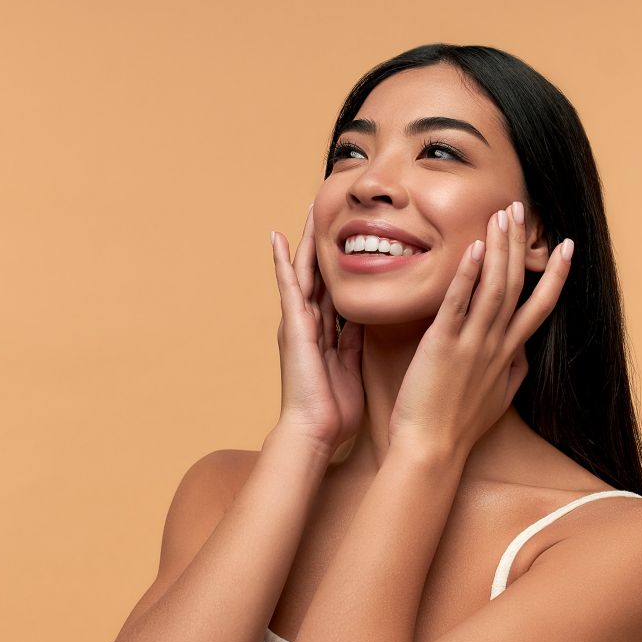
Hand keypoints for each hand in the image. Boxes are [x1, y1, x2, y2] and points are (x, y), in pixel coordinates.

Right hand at [270, 206, 364, 452]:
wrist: (315, 431)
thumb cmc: (334, 409)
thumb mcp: (351, 367)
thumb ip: (353, 343)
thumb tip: (363, 321)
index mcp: (325, 333)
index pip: (335, 290)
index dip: (342, 264)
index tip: (351, 239)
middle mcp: (309, 323)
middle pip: (318, 274)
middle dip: (323, 244)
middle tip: (328, 211)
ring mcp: (298, 323)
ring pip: (304, 272)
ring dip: (306, 241)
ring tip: (308, 210)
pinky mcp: (292, 326)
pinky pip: (288, 287)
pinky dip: (282, 262)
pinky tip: (278, 238)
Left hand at [387, 204, 572, 458]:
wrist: (432, 450)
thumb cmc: (458, 426)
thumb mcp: (498, 399)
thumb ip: (512, 372)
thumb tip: (522, 355)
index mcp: (508, 355)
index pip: (539, 308)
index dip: (555, 276)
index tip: (566, 246)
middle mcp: (496, 345)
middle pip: (516, 287)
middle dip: (521, 246)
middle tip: (521, 209)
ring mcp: (472, 344)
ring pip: (494, 288)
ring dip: (500, 249)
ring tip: (502, 216)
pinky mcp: (443, 346)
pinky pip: (459, 304)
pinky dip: (468, 275)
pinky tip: (474, 248)